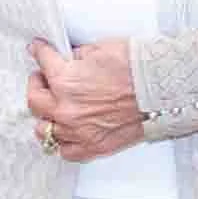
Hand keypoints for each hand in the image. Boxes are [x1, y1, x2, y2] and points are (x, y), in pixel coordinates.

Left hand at [28, 37, 145, 163]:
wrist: (163, 89)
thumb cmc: (138, 68)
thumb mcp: (102, 48)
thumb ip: (79, 56)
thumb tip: (72, 59)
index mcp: (66, 81)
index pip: (43, 62)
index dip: (40, 51)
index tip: (38, 49)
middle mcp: (67, 109)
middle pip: (34, 100)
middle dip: (37, 84)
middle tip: (42, 78)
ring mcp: (78, 131)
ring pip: (45, 130)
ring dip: (46, 116)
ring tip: (53, 107)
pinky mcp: (93, 146)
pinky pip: (65, 150)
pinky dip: (63, 140)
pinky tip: (67, 130)